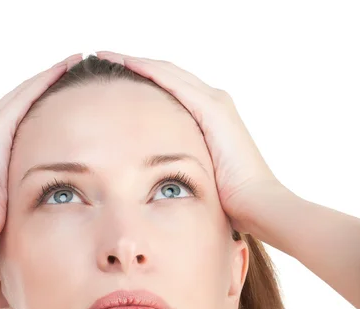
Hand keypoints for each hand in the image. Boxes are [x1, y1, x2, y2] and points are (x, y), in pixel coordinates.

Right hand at [0, 52, 83, 265]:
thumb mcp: (5, 207)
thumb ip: (19, 195)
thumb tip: (42, 208)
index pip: (16, 118)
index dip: (39, 103)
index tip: (64, 97)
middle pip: (19, 101)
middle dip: (46, 85)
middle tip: (73, 69)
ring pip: (23, 93)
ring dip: (49, 76)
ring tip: (74, 63)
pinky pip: (24, 97)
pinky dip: (44, 81)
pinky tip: (64, 69)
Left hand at [96, 51, 284, 233]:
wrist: (254, 202)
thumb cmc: (228, 198)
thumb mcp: (199, 174)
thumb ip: (182, 165)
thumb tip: (156, 178)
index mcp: (210, 116)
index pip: (172, 88)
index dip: (144, 78)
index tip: (115, 77)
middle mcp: (213, 102)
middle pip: (168, 74)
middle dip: (135, 64)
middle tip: (105, 57)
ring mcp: (214, 103)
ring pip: (168, 72)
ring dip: (136, 62)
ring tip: (108, 56)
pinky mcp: (212, 109)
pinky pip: (174, 83)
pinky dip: (150, 71)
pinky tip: (128, 64)